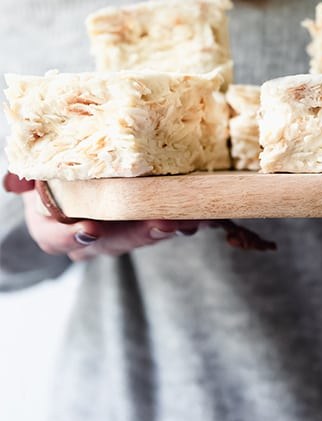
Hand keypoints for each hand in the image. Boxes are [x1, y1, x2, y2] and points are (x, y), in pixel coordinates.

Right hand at [3, 173, 276, 255]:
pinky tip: (204, 215)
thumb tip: (13, 182)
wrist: (76, 188)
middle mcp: (90, 239)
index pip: (59, 238)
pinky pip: (167, 228)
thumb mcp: (34, 178)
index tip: (89, 229)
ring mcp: (119, 237)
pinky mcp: (146, 229)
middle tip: (160, 223)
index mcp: (54, 228)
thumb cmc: (55, 180)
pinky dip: (186, 221)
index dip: (74, 236)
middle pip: (114, 242)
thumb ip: (25, 177)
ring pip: (144, 238)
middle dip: (139, 233)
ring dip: (169, 228)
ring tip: (188, 219)